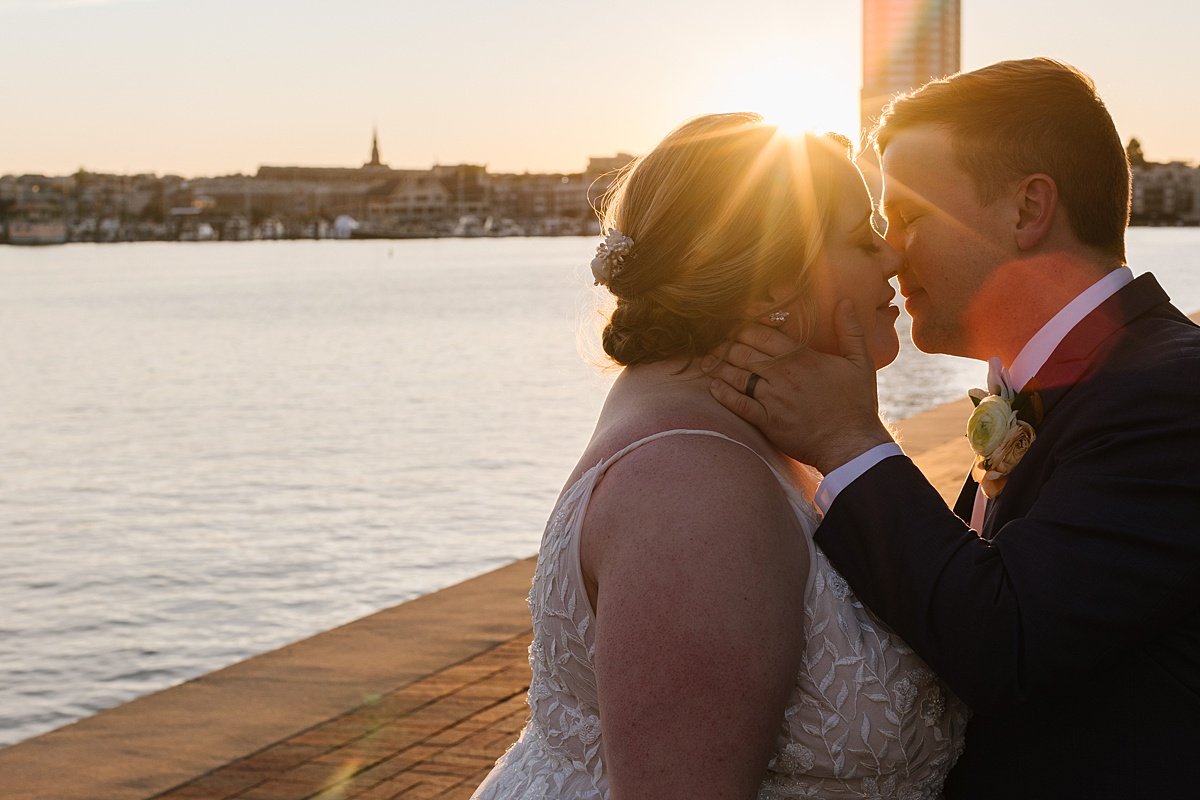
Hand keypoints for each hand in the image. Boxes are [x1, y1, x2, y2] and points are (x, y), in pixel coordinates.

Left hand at [704, 300, 893, 473]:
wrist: (851, 444)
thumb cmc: (857, 403)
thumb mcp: (860, 362)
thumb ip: (850, 330)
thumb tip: (845, 301)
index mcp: (802, 357)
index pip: (763, 334)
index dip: (744, 327)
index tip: (735, 324)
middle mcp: (783, 374)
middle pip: (744, 351)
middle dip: (728, 345)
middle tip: (719, 343)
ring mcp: (772, 398)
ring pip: (737, 375)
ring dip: (720, 366)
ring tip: (709, 362)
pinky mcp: (766, 421)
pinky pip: (738, 404)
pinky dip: (723, 394)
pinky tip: (713, 387)